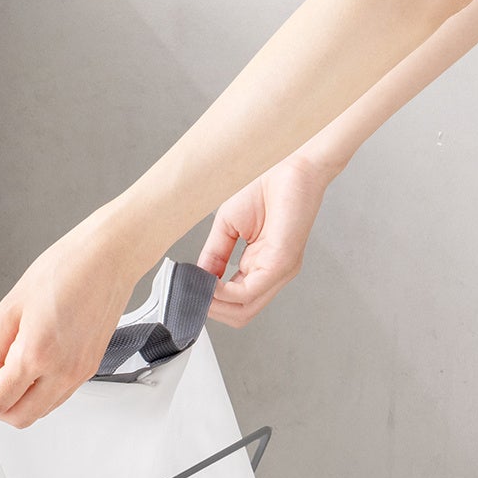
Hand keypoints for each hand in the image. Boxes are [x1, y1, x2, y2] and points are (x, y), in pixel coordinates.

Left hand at [0, 202, 159, 429]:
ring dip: (18, 405)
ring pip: (41, 411)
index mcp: (36, 354)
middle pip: (21, 417)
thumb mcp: (12, 305)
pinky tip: (29, 373)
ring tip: (4, 378)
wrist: (108, 257)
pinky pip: (58, 397)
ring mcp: (78, 373)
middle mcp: (61, 371)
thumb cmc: (67, 268)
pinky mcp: (90, 368)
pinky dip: (38, 395)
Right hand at [197, 154, 332, 326]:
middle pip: (239, 314)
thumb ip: (213, 256)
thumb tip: (198, 280)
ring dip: (215, 306)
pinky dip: (224, 294)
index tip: (189, 293)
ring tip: (198, 291)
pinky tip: (210, 283)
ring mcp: (279, 272)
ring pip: (243, 311)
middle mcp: (272, 274)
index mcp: (261, 266)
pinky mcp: (281, 264)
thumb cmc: (265, 187)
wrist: (288, 162)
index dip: (210, 302)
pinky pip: (248, 293)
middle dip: (211, 310)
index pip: (235, 302)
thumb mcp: (227, 228)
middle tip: (191, 296)